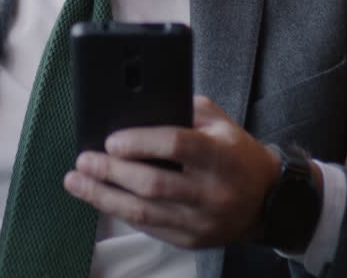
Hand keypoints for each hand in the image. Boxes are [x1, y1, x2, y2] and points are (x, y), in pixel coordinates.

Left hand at [63, 95, 281, 248]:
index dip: (140, 142)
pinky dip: (120, 212)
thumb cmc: (237, 154)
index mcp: (221, 155)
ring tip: (77, 182)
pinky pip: (149, 227)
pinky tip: (100, 198)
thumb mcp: (220, 123)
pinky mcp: (192, 239)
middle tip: (84, 160)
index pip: (176, 145)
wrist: (269, 200)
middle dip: (111, 172)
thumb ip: (184, 109)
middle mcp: (212, 191)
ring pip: (144, 212)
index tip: (111, 141)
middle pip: (153, 183)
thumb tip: (137, 106)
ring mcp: (202, 220)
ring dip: (104, 196)